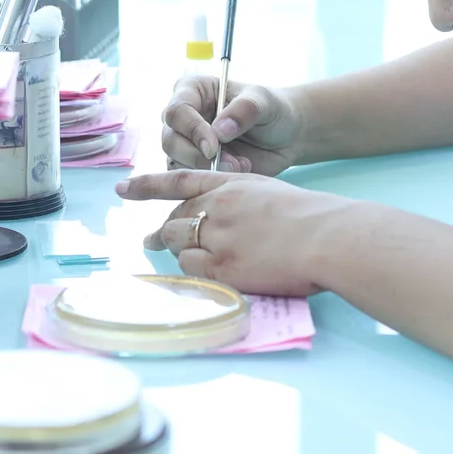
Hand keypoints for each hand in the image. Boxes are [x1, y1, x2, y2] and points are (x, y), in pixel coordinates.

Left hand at [115, 170, 355, 298]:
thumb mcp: (272, 194)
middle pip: (175, 217)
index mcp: (232, 183)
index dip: (147, 185)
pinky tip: (209, 274)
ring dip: (179, 251)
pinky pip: (190, 269)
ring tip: (192, 260)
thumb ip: (241, 204)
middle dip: (163, 230)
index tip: (122, 188)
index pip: (179, 180)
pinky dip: (192, 272)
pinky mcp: (222, 267)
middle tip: (153, 239)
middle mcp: (218, 206)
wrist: (330, 237)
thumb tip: (222, 223)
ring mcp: (218, 236)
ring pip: (177, 242)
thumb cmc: (314, 218)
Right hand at [160, 76, 303, 175]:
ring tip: (240, 165)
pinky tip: (237, 171)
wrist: (287, 135)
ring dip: (207, 170)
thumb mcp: (264, 102)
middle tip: (230, 163)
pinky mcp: (195, 164)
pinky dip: (210, 179)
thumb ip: (244, 110)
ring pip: (176, 162)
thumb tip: (220, 129)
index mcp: (194, 90)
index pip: (177, 111)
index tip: (214, 146)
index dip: (192, 130)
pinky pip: (189, 178)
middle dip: (198, 156)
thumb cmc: (272, 109)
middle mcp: (184, 116)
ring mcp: (187, 142)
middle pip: (170, 140)